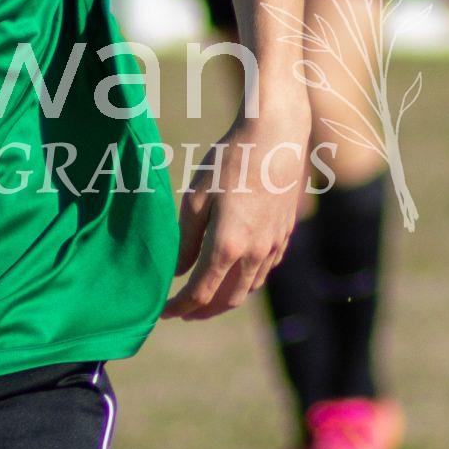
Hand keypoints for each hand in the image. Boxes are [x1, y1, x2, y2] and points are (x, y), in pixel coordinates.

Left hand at [162, 113, 304, 319]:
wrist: (275, 135)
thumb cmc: (229, 161)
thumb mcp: (196, 197)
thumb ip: (186, 241)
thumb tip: (178, 272)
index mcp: (227, 246)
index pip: (200, 293)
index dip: (179, 307)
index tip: (163, 311)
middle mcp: (254, 253)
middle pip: (227, 300)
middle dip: (203, 311)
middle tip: (184, 313)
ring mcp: (274, 245)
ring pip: (250, 288)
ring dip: (226, 299)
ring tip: (207, 297)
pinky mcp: (285, 234)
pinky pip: (265, 270)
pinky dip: (247, 281)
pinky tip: (236, 274)